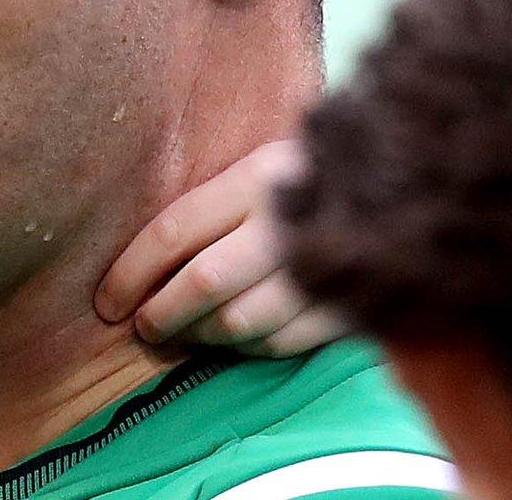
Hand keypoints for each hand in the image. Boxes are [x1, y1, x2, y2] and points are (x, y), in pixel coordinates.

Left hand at [94, 140, 344, 357]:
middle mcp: (286, 224)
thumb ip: (211, 204)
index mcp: (256, 180)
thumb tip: (143, 261)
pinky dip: (249, 347)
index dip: (130, 274)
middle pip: (202, 283)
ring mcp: (322, 270)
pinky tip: (237, 338)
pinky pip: (281, 343)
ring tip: (185, 333)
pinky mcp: (349, 307)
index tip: (107, 302)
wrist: (404, 186)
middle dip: (161, 313)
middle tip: (143, 327)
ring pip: (239, 322)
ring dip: (201, 335)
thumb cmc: (312, 175)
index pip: (173, 233)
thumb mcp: (260, 165)